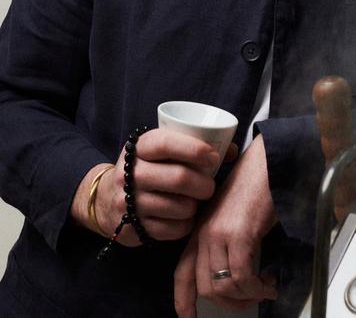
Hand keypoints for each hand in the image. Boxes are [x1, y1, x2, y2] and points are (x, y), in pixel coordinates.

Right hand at [77, 129, 229, 245]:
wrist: (106, 200)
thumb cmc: (148, 169)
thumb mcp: (160, 151)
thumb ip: (192, 146)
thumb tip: (231, 150)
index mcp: (139, 147)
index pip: (166, 143)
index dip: (194, 149)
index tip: (213, 157)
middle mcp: (130, 174)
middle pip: (178, 178)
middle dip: (204, 183)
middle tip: (210, 186)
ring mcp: (128, 203)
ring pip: (179, 207)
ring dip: (195, 205)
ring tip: (196, 201)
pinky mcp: (132, 228)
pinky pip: (172, 230)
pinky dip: (186, 224)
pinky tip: (185, 217)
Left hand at [174, 134, 277, 316]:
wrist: (268, 161)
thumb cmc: (255, 183)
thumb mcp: (231, 212)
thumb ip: (225, 238)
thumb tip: (237, 273)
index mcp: (200, 228)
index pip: (182, 273)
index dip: (183, 300)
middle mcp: (205, 233)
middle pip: (206, 287)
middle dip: (229, 303)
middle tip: (250, 300)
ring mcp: (220, 234)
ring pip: (225, 287)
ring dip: (248, 296)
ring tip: (265, 288)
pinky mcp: (240, 234)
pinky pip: (244, 278)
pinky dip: (259, 287)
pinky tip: (270, 282)